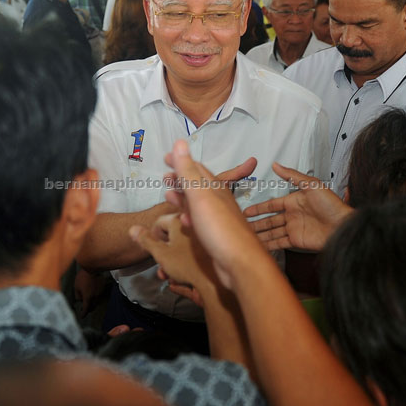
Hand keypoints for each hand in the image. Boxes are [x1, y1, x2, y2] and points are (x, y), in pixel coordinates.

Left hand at [74, 268, 107, 317]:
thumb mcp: (76, 287)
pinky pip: (99, 294)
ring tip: (88, 300)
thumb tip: (80, 299)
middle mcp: (95, 297)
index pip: (86, 309)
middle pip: (93, 306)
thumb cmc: (82, 277)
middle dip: (89, 309)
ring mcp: (100, 292)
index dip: (83, 314)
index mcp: (88, 298)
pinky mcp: (103, 288)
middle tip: (85, 309)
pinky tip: (92, 292)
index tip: (82, 316)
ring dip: (93, 302)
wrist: (92, 268)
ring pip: (97, 301)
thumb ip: (78, 295)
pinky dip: (96, 296)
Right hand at [130, 212, 217, 307]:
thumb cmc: (189, 265)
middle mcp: (193, 226)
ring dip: (171, 263)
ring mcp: (203, 240)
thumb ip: (145, 240)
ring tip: (167, 275)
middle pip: (171, 236)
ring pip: (181, 249)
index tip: (153, 247)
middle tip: (160, 263)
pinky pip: (192, 258)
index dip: (152, 236)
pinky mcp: (210, 254)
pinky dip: (184, 267)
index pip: (159, 222)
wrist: (217, 283)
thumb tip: (132, 228)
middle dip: (162, 252)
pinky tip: (178, 281)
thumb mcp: (161, 253)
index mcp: (181, 219)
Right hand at [149, 141, 265, 289]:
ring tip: (168, 196)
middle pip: (197, 184)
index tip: (165, 157)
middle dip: (180, 179)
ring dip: (182, 197)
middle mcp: (218, 200)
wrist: (240, 263)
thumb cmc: (220, 228)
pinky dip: (189, 217)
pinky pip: (200, 221)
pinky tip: (183, 222)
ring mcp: (218, 218)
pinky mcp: (216, 235)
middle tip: (164, 178)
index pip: (195, 167)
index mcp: (215, 188)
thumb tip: (180, 142)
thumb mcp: (200, 196)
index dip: (180, 160)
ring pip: (197, 203)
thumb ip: (188, 170)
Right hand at [244, 163, 352, 251]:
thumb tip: (276, 165)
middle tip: (242, 225)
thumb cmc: (332, 205)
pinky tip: (259, 246)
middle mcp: (292, 215)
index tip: (246, 211)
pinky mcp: (296, 241)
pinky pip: (279, 243)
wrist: (343, 226)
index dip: (259, 208)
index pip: (272, 205)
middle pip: (269, 220)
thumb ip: (292, 176)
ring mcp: (293, 229)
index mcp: (294, 201)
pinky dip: (268, 245)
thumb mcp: (312, 185)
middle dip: (256, 223)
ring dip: (260, 234)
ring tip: (247, 237)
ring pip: (272, 232)